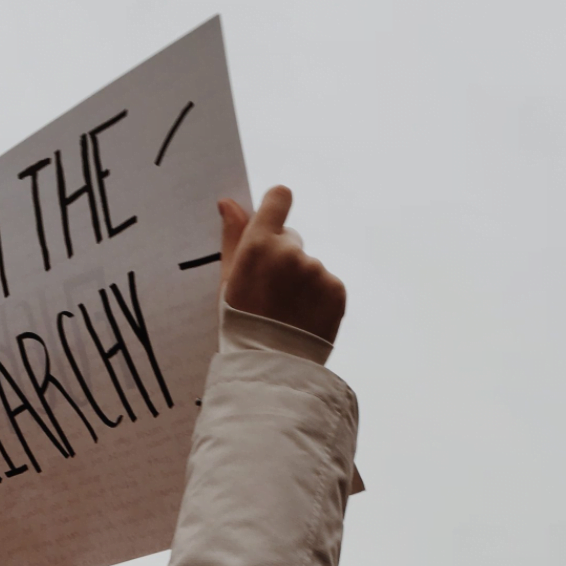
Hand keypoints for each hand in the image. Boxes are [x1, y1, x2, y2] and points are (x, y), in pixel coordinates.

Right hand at [219, 185, 345, 343]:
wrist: (270, 366)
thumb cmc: (241, 323)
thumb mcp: (228, 280)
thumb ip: (232, 237)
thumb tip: (229, 202)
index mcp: (258, 245)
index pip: (278, 199)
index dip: (276, 206)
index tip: (274, 217)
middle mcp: (290, 252)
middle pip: (291, 239)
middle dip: (283, 258)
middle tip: (271, 292)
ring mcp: (316, 271)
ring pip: (309, 266)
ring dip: (302, 282)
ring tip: (287, 312)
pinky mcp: (337, 290)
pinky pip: (327, 284)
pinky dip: (319, 298)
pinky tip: (305, 317)